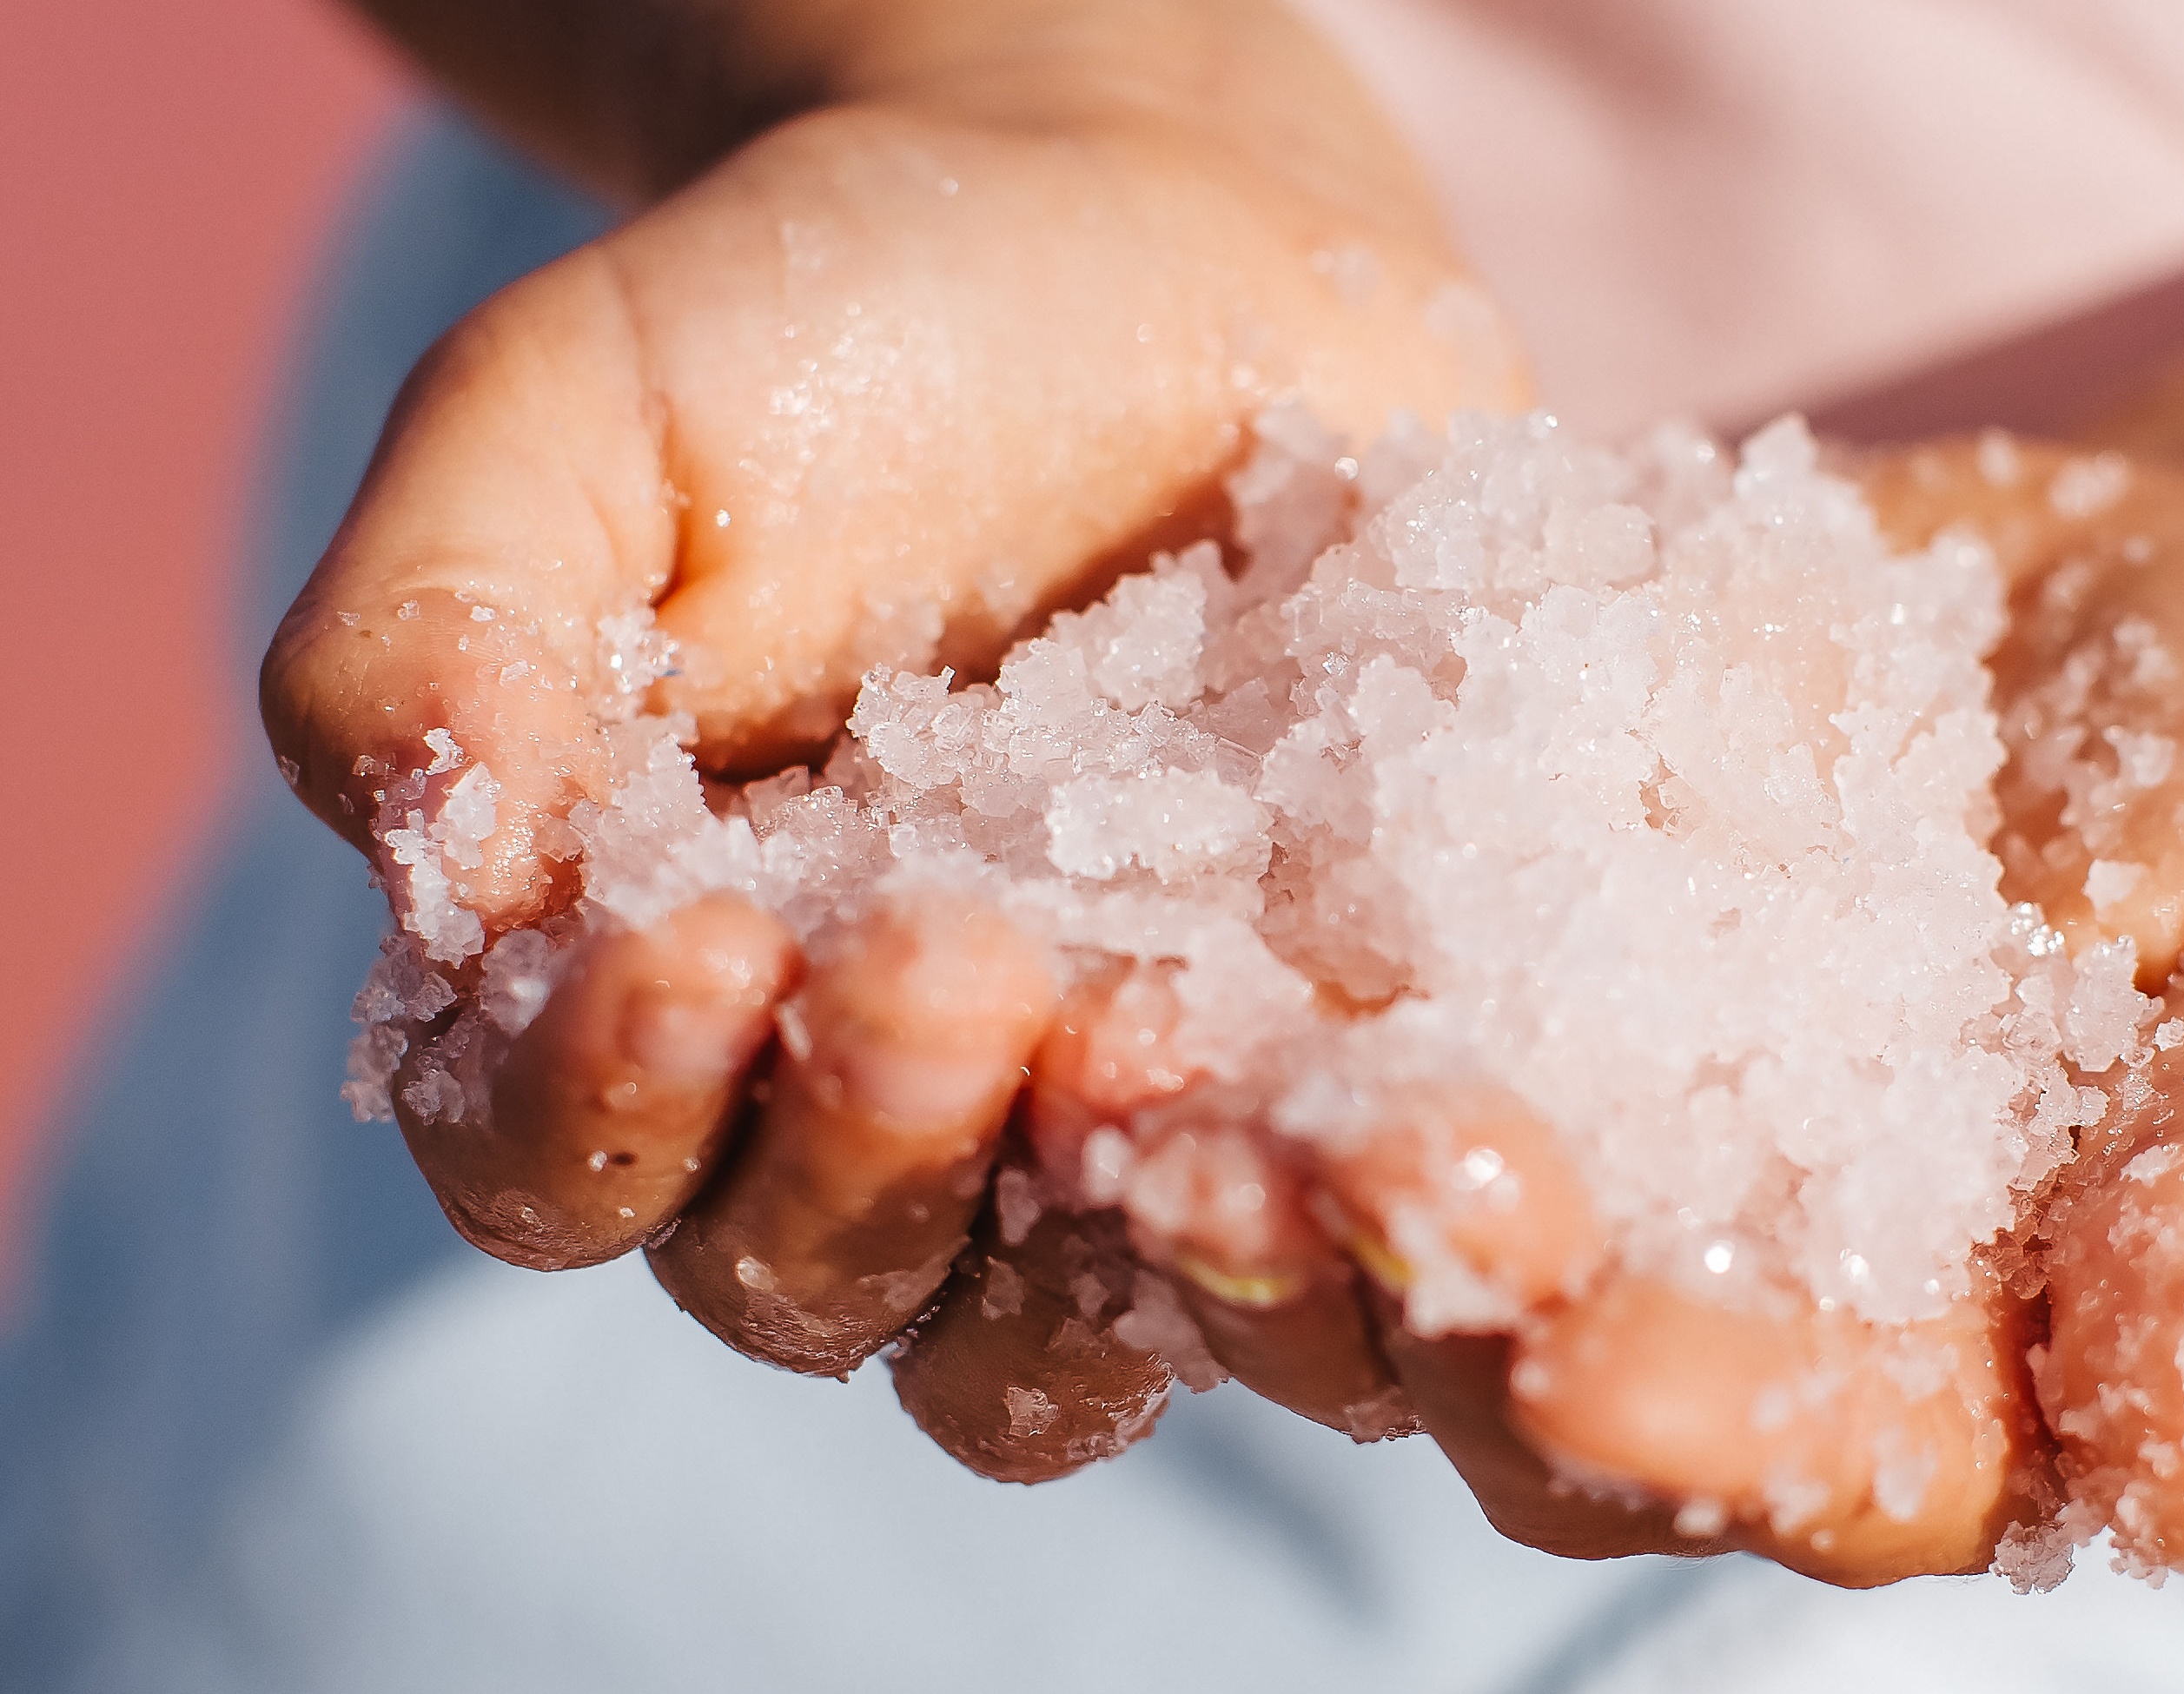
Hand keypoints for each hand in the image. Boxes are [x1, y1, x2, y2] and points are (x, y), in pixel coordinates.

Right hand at [258, 29, 1516, 1360]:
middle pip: (815, 1280)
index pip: (552, 1161)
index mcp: (628, 991)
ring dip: (1115, 1259)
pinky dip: (1347, 1213)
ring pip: (1064, 1329)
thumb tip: (414, 857)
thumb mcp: (580, 412)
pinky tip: (1405, 1099)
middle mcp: (851, 1107)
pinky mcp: (1304, 1072)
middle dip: (870, 1158)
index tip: (696, 943)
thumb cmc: (828, 327)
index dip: (604, 1104)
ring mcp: (1096, 1119)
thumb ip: (441, 628)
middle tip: (957, 963)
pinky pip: (1321, 1229)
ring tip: (1180, 1074)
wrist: (1157, 244)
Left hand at [907, 436, 2183, 1586]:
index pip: (1786, 1459)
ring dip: (1223, 1132)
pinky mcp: (1429, 928)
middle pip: (1494, 1358)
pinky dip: (1192, 903)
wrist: (2160, 605)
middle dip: (1392, 1283)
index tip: (1587, 1354)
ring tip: (1131, 1041)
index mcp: (1913, 1375)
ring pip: (1336, 1189)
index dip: (1683, 1424)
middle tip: (1291, 1179)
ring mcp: (1530, 1114)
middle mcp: (1677, 1284)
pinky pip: (1287, 944)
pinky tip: (1103, 828)